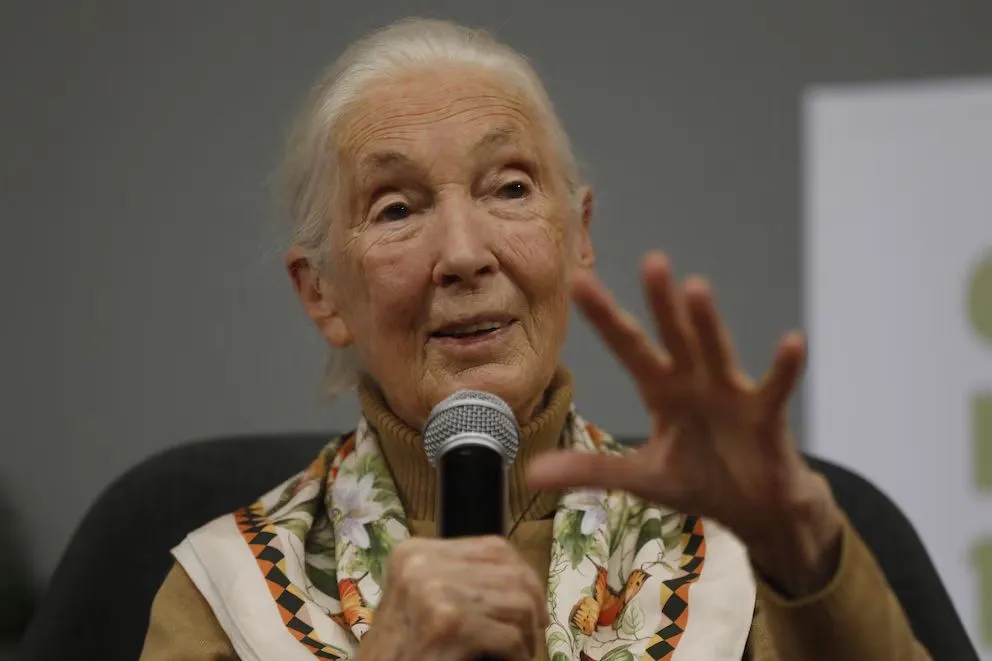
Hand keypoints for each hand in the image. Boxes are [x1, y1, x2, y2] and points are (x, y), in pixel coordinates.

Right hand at [358, 536, 548, 660]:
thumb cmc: (400, 647)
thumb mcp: (420, 599)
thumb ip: (457, 578)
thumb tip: (519, 575)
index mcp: (415, 552)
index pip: (494, 547)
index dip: (524, 574)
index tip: (533, 603)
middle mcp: (422, 564)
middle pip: (511, 573)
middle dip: (532, 605)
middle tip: (532, 633)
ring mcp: (434, 593)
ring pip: (518, 603)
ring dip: (526, 634)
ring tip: (517, 651)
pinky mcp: (448, 626)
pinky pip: (510, 637)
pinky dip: (518, 654)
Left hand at [528, 253, 842, 595]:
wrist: (756, 508)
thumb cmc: (700, 479)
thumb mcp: (639, 478)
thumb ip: (590, 471)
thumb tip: (529, 474)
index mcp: (661, 390)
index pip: (628, 347)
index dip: (605, 317)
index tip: (579, 281)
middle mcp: (693, 381)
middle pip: (673, 336)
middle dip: (661, 302)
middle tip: (651, 261)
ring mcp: (731, 394)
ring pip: (716, 351)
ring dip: (707, 323)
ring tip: (697, 288)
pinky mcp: (766, 416)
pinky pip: (776, 388)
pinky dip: (785, 367)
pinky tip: (793, 342)